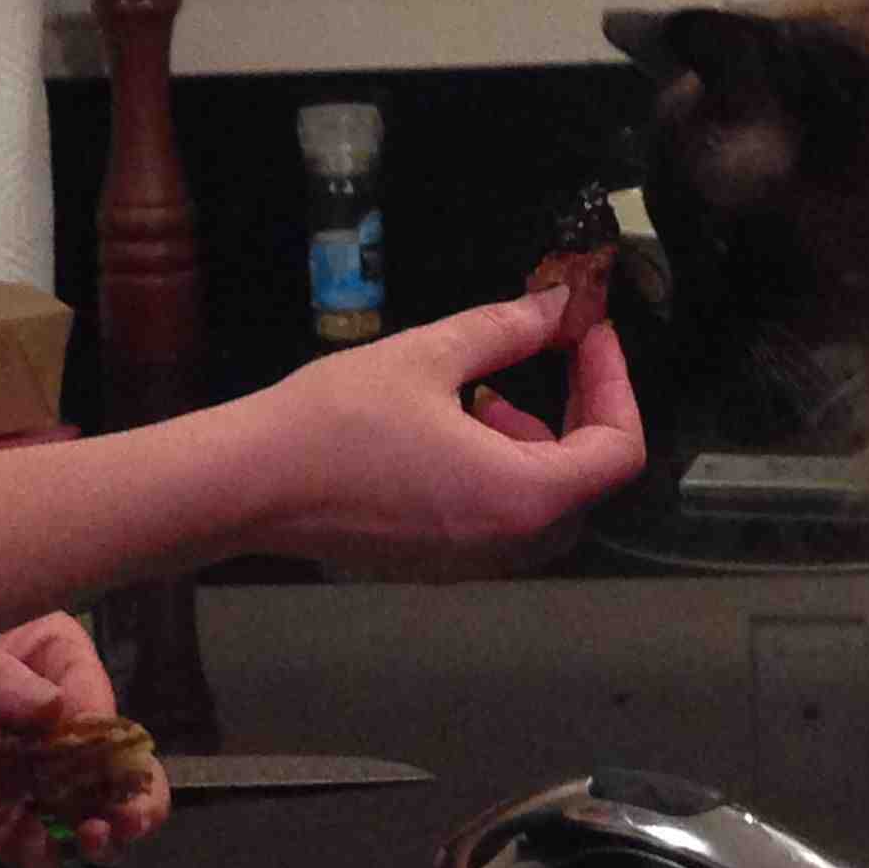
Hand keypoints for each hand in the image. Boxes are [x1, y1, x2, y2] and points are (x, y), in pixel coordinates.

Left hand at [0, 611, 170, 867]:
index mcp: (54, 656)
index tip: (116, 781)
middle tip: (124, 823)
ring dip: (85, 827)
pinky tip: (39, 855)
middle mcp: (43, 711)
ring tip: (88, 842)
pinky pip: (11, 826)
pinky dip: (28, 846)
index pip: (95, 706)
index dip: (112, 748)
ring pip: (65, 803)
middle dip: (124, 793)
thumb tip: (53, 712)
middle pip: (102, 759)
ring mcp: (11, 757)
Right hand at [253, 286, 646, 577]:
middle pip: (587, 481)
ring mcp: (474, 563)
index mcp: (523, 497)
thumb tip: (558, 304)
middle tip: (554, 350)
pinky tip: (453, 424)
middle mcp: (511, 544)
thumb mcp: (429, 356)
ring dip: (538, 440)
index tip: (589, 334)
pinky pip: (501, 518)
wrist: (250, 486)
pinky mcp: (439, 562)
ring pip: (545, 503)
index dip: (616, 383)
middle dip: (580, 411)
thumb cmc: (338, 419)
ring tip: (490, 388)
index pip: (617, 451)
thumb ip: (506, 329)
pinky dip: (501, 469)